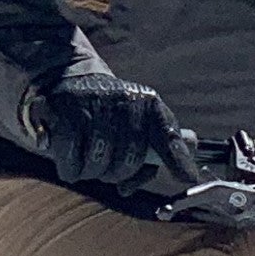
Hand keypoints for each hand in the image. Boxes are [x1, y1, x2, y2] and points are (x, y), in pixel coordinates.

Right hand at [26, 70, 198, 189]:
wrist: (67, 77)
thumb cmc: (110, 113)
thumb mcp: (140, 121)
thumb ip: (164, 149)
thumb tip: (188, 175)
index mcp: (149, 106)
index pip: (167, 136)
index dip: (178, 159)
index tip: (187, 178)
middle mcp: (126, 102)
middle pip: (128, 163)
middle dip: (116, 175)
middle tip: (107, 166)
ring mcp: (95, 107)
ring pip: (98, 167)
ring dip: (91, 172)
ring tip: (87, 156)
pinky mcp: (66, 116)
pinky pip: (72, 164)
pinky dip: (71, 169)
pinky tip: (71, 157)